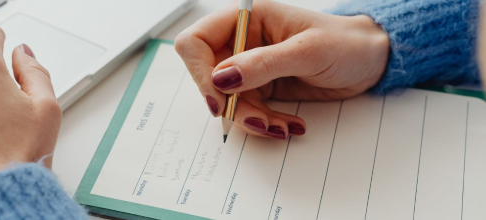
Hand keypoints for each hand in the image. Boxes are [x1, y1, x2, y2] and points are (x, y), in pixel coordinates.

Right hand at [175, 0, 388, 138]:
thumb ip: (263, 64)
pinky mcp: (260, 87)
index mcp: (245, 19)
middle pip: (208, 77)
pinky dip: (263, 123)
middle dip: (230, 103)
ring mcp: (249, 66)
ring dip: (250, 119)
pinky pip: (246, 111)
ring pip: (227, 100)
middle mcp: (241, 41)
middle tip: (257, 119)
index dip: (199, 71)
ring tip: (281, 126)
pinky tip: (288, 125)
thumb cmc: (345, 43)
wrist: (369, 61)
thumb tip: (222, 78)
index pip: (197, 42)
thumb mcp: (307, 51)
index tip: (218, 99)